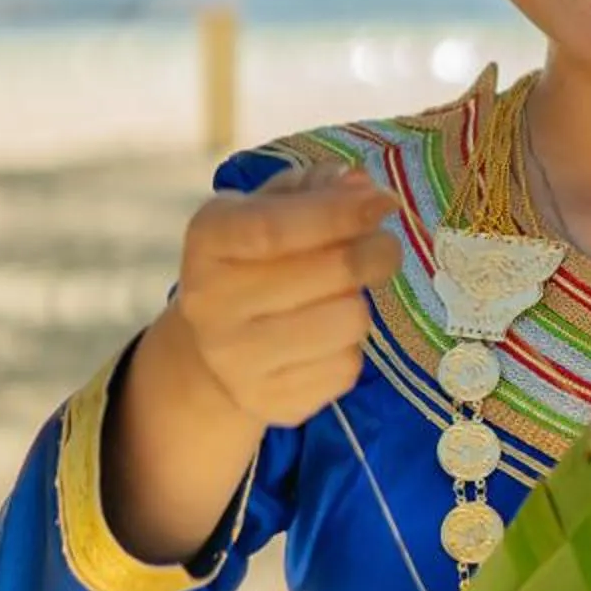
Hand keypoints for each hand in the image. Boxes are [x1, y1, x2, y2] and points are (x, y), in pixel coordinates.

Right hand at [171, 164, 403, 430]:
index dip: (338, 213)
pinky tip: (327, 336)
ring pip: (349, 322)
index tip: (382, 202)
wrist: (215, 346)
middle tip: (383, 245)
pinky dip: (351, 346)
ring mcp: (236, 362)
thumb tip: (361, 187)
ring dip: (361, 302)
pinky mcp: (270, 404)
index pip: (275, 228)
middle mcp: (211, 303)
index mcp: (208, 240)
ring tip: (345, 294)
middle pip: (331, 273)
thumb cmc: (257, 257)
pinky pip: (346, 368)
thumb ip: (315, 188)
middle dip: (375, 251)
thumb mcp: (271, 206)